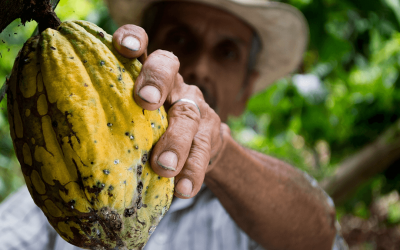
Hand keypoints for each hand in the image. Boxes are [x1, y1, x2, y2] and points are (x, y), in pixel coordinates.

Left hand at [113, 25, 224, 198]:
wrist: (198, 146)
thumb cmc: (151, 131)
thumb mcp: (133, 117)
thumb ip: (113, 117)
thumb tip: (65, 138)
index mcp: (148, 75)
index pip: (143, 45)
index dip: (134, 39)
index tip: (123, 47)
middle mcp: (174, 84)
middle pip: (168, 68)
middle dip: (156, 81)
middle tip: (145, 101)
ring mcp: (195, 107)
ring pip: (189, 115)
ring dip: (176, 141)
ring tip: (163, 167)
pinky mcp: (211, 133)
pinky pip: (204, 150)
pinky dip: (193, 171)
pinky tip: (183, 189)